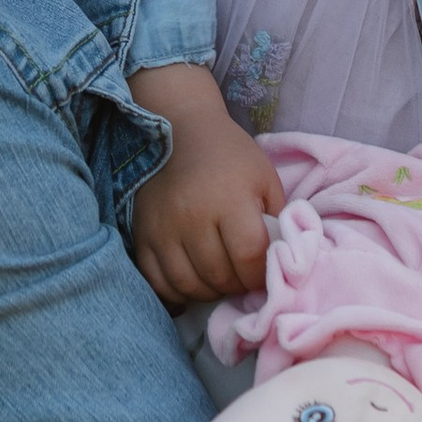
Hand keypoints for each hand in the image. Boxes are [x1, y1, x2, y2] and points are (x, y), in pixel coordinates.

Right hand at [129, 66, 282, 308]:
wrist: (181, 130)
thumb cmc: (230, 155)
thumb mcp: (265, 178)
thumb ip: (277, 220)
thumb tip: (280, 262)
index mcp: (229, 199)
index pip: (248, 257)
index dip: (260, 274)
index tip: (263, 272)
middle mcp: (192, 216)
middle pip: (219, 276)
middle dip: (238, 285)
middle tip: (243, 275)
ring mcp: (163, 228)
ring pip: (188, 285)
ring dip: (210, 291)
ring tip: (220, 278)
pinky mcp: (141, 235)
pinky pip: (157, 281)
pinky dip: (176, 291)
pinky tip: (192, 280)